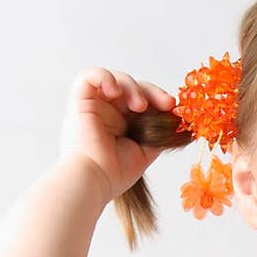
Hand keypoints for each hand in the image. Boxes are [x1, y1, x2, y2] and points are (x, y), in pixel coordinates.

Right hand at [58, 67, 178, 201]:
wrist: (96, 179)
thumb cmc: (115, 172)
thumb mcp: (146, 151)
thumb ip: (159, 134)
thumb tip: (176, 121)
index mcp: (121, 123)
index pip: (142, 100)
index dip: (158, 99)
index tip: (173, 108)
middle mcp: (107, 112)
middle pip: (131, 87)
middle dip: (152, 91)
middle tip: (167, 103)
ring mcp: (94, 106)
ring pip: (115, 80)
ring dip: (132, 87)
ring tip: (140, 106)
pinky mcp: (80, 102)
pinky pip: (88, 77)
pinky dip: (104, 77)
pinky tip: (115, 91)